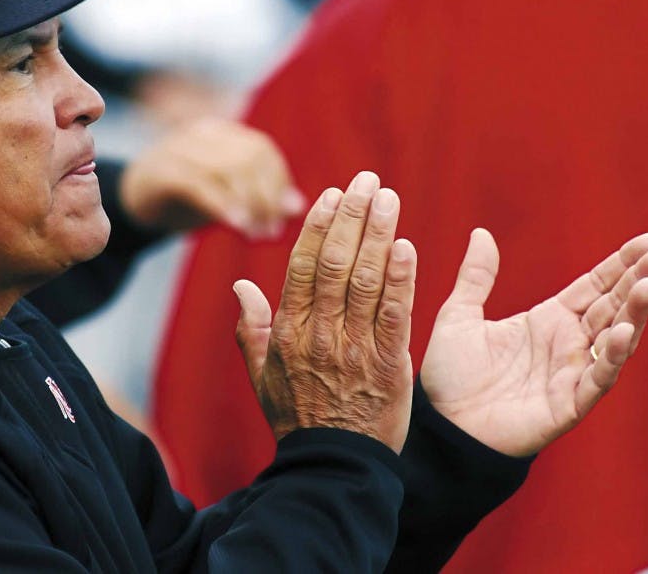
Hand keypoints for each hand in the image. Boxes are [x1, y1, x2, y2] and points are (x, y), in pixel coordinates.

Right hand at [119, 118, 305, 237]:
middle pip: (247, 158)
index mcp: (221, 134)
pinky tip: (234, 224)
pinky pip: (199, 183)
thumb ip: (260, 196)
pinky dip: (221, 205)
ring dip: (247, 204)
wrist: (129, 201)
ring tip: (254, 234)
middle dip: (265, 198)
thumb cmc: (184, 198)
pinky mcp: (160, 170)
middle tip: (269, 232)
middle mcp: (201, 134)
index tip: (283, 218)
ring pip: (226, 169)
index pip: (261, 150)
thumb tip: (298, 206)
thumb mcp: (227, 195)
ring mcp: (178, 148)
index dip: (278, 183)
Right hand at [232, 171, 414, 452]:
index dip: (319, 227)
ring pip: (366, 281)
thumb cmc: (296, 417)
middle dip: (352, 217)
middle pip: (336, 264)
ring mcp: (354, 349)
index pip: (304, 267)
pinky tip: (405, 248)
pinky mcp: (388, 366)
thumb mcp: (261, 376)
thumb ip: (250, 329)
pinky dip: (399, 280)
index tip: (332, 195)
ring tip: (388, 198)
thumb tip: (241, 285)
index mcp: (287, 332)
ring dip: (378, 235)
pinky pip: (395, 315)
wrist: (331, 467)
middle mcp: (318, 334)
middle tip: (367, 181)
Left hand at [421, 229, 647, 456]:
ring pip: (616, 339)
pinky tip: (625, 331)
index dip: (621, 264)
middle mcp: (567, 344)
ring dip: (635, 313)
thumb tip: (481, 232)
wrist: (441, 425)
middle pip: (614, 306)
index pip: (595, 286)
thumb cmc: (450, 376)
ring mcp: (572, 374)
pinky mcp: (569, 404)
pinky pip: (597, 378)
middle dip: (640, 279)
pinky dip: (612, 356)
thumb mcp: (459, 315)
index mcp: (548, 320)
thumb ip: (476, 276)